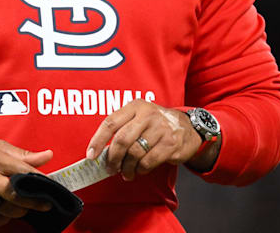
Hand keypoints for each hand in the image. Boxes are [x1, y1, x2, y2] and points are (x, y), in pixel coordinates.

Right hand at [0, 139, 52, 225]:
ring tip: (23, 207)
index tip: (50, 188)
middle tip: (44, 205)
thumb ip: (22, 154)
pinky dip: (2, 219)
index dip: (39, 181)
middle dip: (33, 202)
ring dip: (18, 211)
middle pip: (15, 194)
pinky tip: (5, 213)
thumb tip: (47, 156)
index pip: (23, 171)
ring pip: (4, 209)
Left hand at [85, 100, 203, 180]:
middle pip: (121, 140)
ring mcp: (161, 128)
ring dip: (127, 168)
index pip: (110, 122)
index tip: (91, 155)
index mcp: (135, 106)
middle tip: (111, 168)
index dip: (98, 140)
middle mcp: (148, 114)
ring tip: (126, 172)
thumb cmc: (157, 125)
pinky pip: (148, 161)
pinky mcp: (170, 143)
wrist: (189, 127)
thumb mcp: (140, 117)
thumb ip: (123, 129)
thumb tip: (101, 152)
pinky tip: (140, 169)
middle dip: (113, 159)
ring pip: (134, 153)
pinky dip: (141, 169)